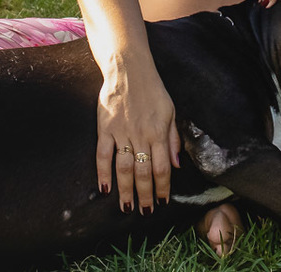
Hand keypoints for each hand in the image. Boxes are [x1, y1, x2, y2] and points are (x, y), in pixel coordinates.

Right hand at [95, 60, 181, 214]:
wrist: (128, 69)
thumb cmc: (152, 90)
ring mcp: (121, 133)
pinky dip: (103, 172)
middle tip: (145, 211)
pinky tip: (105, 188)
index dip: (162, 187)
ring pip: (123, 168)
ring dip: (125, 190)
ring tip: (126, 206)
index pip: (162, 168)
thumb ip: (174, 138)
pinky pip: (103, 155)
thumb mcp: (171, 111)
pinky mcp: (105, 128)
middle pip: (143, 172)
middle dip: (145, 195)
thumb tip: (177, 164)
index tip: (162, 201)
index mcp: (159, 132)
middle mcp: (141, 135)